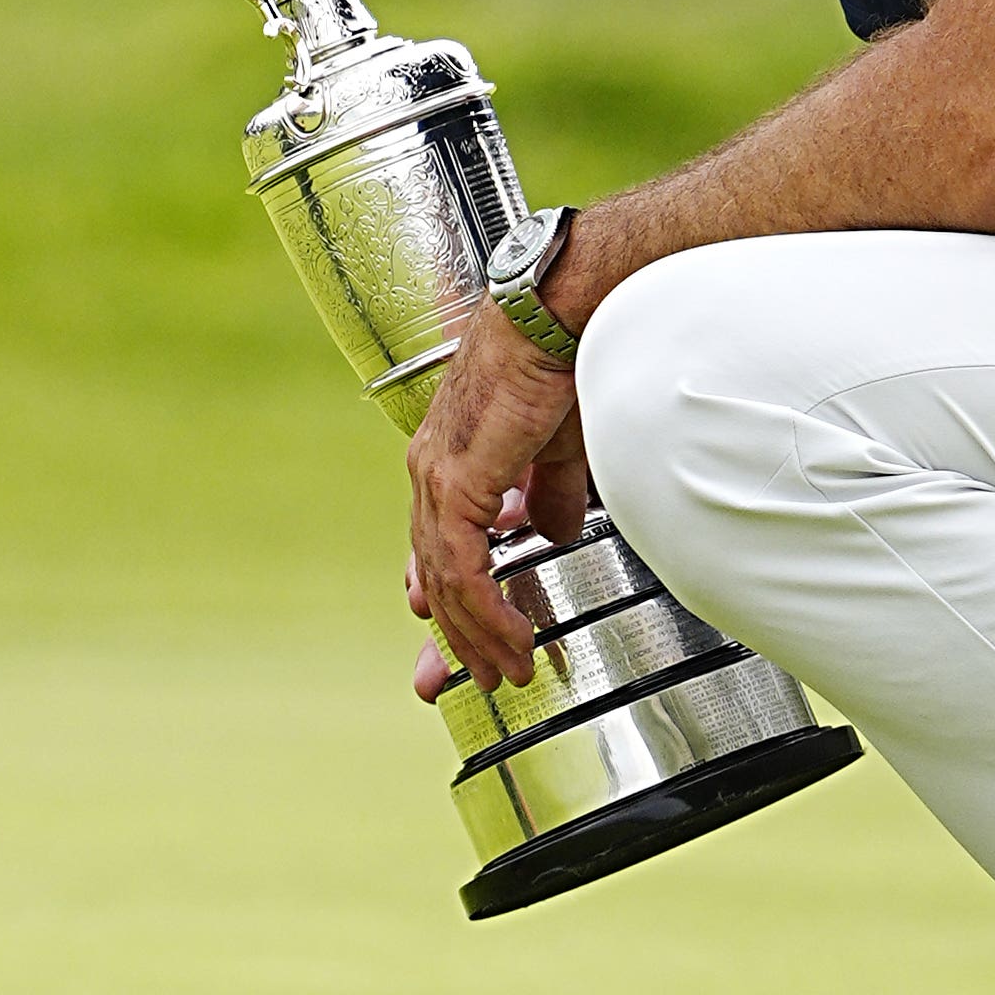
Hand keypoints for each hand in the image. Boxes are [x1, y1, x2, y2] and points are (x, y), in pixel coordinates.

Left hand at [404, 311, 586, 690]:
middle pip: (434, 571)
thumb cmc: (562, 359)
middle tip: (476, 680)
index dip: (449, 598)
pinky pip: (462, 567)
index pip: (439, 543)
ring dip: (478, 632)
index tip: (459, 642)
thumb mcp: (556, 444)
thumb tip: (552, 529)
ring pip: (446, 579)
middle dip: (456, 635)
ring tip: (507, 671)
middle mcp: (432, 469)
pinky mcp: (456, 481)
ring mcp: (437, 476)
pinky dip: (485, 609)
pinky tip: (512, 637)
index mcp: (452, 458)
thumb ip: (547, 492)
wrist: (560, 314)